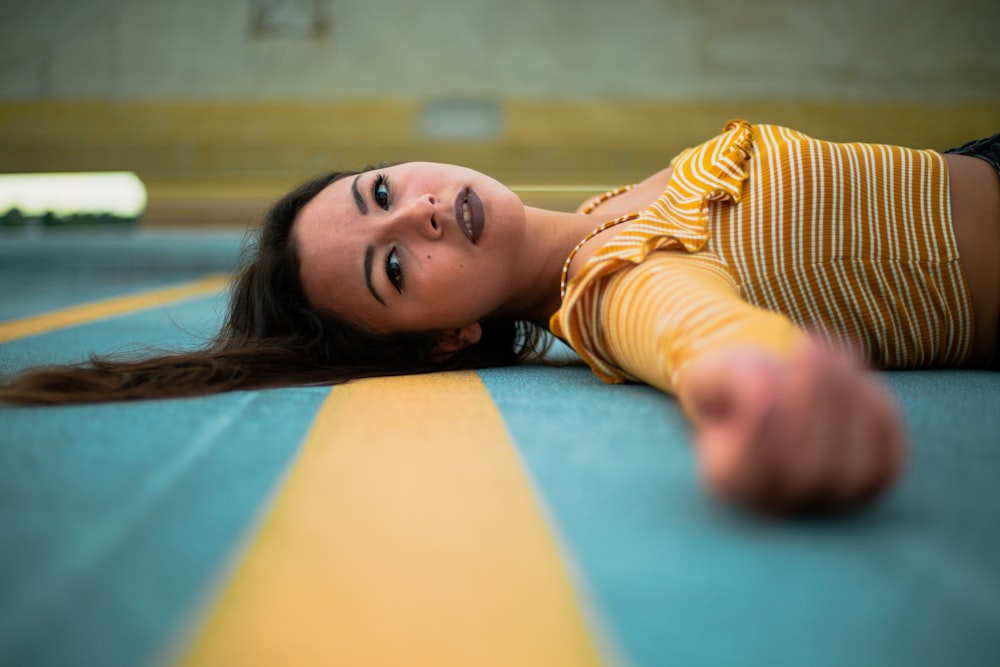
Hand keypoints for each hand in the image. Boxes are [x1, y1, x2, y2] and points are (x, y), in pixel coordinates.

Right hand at [681, 339, 906, 515]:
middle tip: (808, 345)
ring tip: (828, 351)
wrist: (774, 392)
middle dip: (815, 398)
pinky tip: (850, 372)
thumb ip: (730, 378)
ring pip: (855, 467)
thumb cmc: (739, 382)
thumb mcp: (716, 372)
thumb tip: (765, 390)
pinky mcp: (874, 480)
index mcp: (730, 482)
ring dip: (847, 395)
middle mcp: (781, 506)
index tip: (766, 378)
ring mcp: (833, 500)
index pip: (750, 472)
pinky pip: (886, 448)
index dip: (763, 428)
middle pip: (808, 471)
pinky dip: (874, 402)